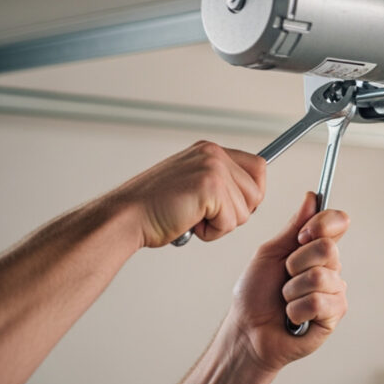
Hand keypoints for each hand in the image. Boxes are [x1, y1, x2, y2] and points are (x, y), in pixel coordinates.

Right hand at [106, 140, 266, 247]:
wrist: (124, 218)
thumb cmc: (152, 210)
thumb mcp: (191, 185)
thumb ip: (218, 183)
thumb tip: (250, 196)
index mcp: (209, 151)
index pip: (258, 166)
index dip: (252, 193)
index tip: (235, 207)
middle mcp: (213, 154)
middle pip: (257, 190)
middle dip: (236, 213)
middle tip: (206, 216)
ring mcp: (213, 168)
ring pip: (246, 209)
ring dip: (221, 224)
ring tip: (193, 218)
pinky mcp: (210, 186)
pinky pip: (231, 222)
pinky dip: (212, 232)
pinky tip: (189, 223)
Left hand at [228, 192, 348, 371]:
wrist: (247, 332)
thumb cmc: (255, 295)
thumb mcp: (270, 253)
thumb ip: (293, 227)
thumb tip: (312, 198)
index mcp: (314, 249)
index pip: (337, 222)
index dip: (323, 223)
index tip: (302, 235)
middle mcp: (329, 267)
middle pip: (328, 248)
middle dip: (296, 262)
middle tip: (285, 276)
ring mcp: (334, 290)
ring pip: (321, 276)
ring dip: (292, 290)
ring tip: (286, 300)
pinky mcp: (334, 314)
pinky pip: (318, 301)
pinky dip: (296, 309)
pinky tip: (292, 317)